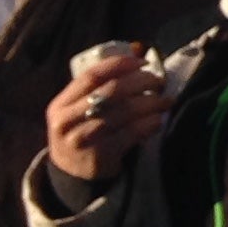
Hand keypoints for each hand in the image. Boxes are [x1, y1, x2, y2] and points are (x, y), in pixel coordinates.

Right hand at [45, 48, 168, 185]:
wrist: (71, 174)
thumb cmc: (83, 132)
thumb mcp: (80, 110)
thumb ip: (101, 86)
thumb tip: (138, 52)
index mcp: (61, 104)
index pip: (91, 76)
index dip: (119, 65)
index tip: (142, 61)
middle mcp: (67, 121)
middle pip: (109, 92)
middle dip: (139, 83)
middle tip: (158, 81)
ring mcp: (81, 140)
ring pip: (122, 114)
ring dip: (150, 103)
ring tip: (166, 100)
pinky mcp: (98, 157)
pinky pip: (129, 135)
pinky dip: (148, 125)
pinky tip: (158, 120)